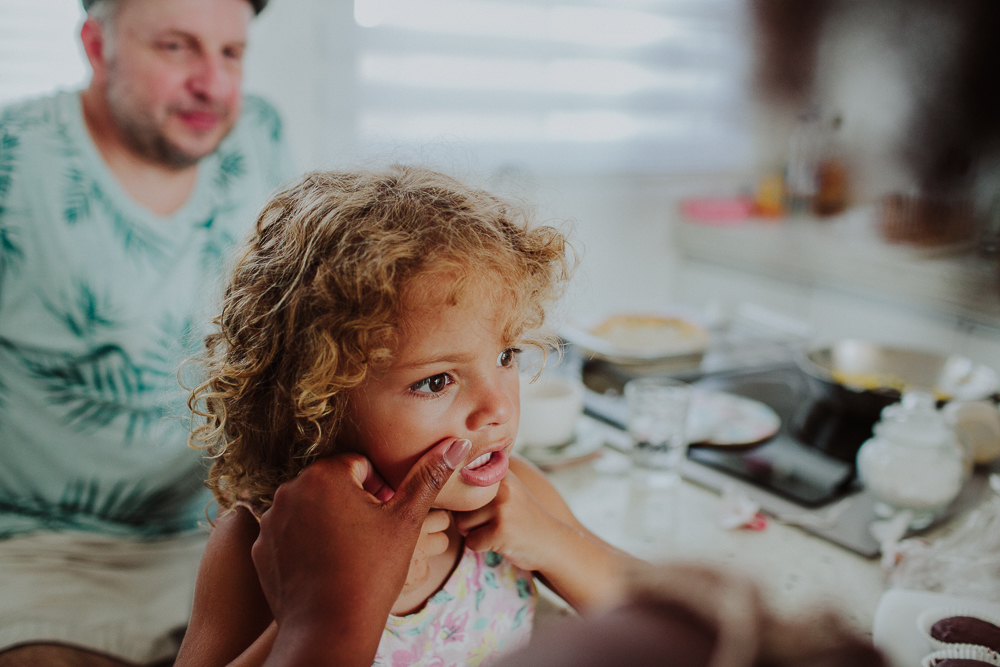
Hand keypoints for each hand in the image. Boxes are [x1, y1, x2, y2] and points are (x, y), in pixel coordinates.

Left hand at [252, 437, 470, 666]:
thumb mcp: (406, 521)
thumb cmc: (371, 573)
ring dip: (328, 522)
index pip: (359, 466)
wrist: (328, 630)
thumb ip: (428, 477)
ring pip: (311, 508)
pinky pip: (289, 534)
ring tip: (348, 554)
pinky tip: (325, 567)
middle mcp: (289, 491)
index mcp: (324, 475)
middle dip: (352, 503)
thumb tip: (457, 443)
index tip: (385, 519)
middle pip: (332, 484)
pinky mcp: (261, 548)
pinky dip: (306, 544)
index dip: (379, 491)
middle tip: (370, 538)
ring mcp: (270, 521)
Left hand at [452, 470, 565, 571]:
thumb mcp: (506, 488)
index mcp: (499, 470)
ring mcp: (502, 506)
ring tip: (495, 530)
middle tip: (489, 521)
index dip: (460, 496)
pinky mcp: (502, 530)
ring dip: (473, 533)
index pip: (460, 477)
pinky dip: (482, 547)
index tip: (473, 504)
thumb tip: (438, 472)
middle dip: (467, 518)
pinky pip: (472, 542)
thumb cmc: (521, 516)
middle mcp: (500, 484)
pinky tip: (500, 542)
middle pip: (458, 504)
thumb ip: (481, 478)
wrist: (553, 541)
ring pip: (461, 524)